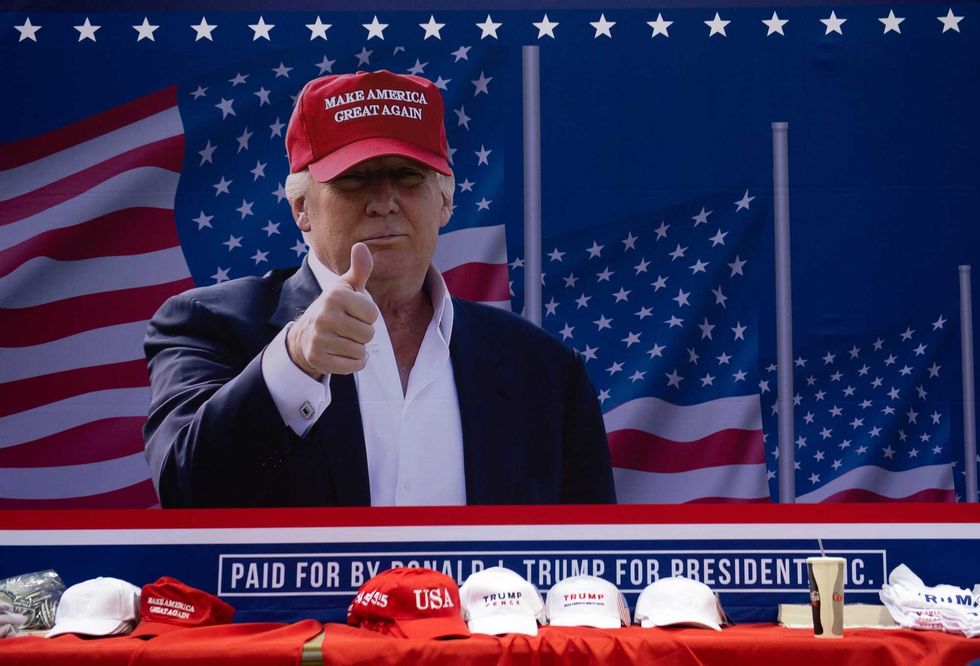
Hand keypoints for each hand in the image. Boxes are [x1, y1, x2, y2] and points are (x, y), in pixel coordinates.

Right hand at [286, 243, 378, 378]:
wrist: (307, 335)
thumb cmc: (335, 308)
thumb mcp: (347, 287)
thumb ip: (360, 269)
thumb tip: (361, 246)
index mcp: (335, 295)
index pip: (373, 314)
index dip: (368, 316)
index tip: (354, 313)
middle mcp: (324, 316)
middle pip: (368, 334)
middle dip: (364, 333)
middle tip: (348, 328)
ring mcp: (319, 339)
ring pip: (361, 351)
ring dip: (358, 348)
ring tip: (344, 339)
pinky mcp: (318, 359)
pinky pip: (353, 366)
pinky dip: (353, 363)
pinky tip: (343, 354)